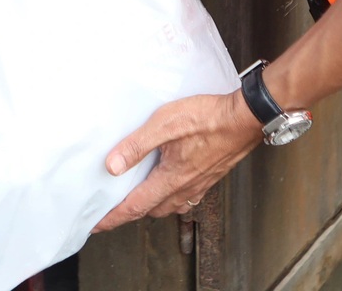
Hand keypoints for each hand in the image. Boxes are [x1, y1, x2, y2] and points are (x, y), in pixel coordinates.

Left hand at [94, 92, 260, 231]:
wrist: (245, 119)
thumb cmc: (208, 118)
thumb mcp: (165, 123)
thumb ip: (137, 145)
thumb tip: (112, 165)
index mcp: (171, 179)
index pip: (134, 206)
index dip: (113, 217)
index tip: (96, 225)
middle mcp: (185, 188)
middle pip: (150, 210)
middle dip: (129, 213)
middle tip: (111, 211)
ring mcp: (199, 185)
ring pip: (168, 206)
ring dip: (149, 206)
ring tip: (135, 198)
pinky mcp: (208, 177)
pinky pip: (184, 198)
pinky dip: (169, 198)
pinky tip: (167, 185)